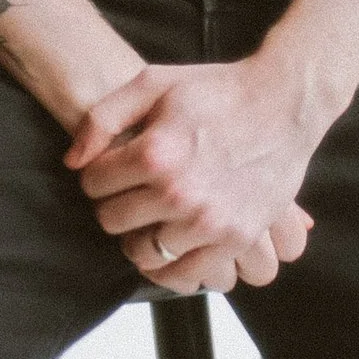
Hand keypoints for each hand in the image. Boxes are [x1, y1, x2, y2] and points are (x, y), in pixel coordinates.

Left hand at [63, 57, 323, 291]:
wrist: (284, 104)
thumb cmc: (218, 90)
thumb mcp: (153, 83)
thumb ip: (103, 117)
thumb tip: (74, 162)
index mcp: (155, 154)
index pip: (93, 183)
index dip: (97, 174)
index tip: (113, 169)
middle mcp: (179, 193)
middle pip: (112, 221)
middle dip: (114, 205)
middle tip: (131, 192)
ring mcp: (209, 222)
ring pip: (143, 252)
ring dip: (139, 237)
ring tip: (150, 218)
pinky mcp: (235, 239)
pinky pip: (186, 275)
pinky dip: (172, 268)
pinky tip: (171, 246)